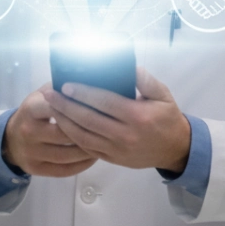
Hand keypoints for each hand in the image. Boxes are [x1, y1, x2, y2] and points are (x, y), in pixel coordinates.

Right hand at [3, 85, 97, 176]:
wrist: (9, 139)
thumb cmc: (34, 113)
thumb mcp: (41, 95)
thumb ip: (60, 88)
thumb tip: (89, 80)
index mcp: (31, 109)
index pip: (58, 107)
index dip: (79, 108)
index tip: (98, 108)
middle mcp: (29, 131)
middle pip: (65, 134)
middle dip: (88, 131)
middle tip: (107, 129)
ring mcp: (32, 152)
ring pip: (68, 155)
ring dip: (89, 150)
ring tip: (104, 143)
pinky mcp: (36, 169)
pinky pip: (64, 170)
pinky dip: (82, 165)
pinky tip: (93, 157)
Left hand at [43, 68, 190, 173]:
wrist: (175, 149)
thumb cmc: (167, 118)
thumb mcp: (163, 94)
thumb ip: (145, 80)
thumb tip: (127, 66)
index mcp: (137, 116)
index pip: (104, 102)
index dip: (83, 93)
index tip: (66, 85)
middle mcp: (125, 134)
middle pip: (88, 119)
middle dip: (65, 106)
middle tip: (49, 94)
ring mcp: (117, 149)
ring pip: (83, 136)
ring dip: (64, 122)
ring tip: (51, 108)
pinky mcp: (112, 158)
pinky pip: (87, 148)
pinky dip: (73, 136)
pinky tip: (63, 125)